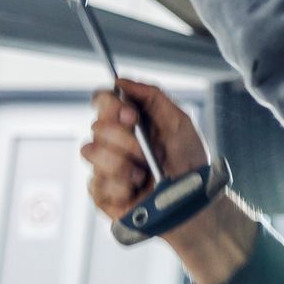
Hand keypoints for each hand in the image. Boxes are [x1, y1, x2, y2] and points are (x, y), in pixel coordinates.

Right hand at [82, 79, 258, 283]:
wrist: (192, 202)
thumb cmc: (189, 163)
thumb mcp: (178, 122)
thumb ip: (152, 96)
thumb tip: (121, 81)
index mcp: (130, 121)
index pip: (102, 100)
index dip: (110, 105)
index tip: (132, 116)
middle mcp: (113, 141)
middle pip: (96, 126)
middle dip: (124, 139)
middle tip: (146, 152)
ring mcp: (104, 167)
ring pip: (91, 152)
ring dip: (122, 164)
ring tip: (144, 173)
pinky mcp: (101, 193)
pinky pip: (97, 182)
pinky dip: (122, 186)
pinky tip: (136, 190)